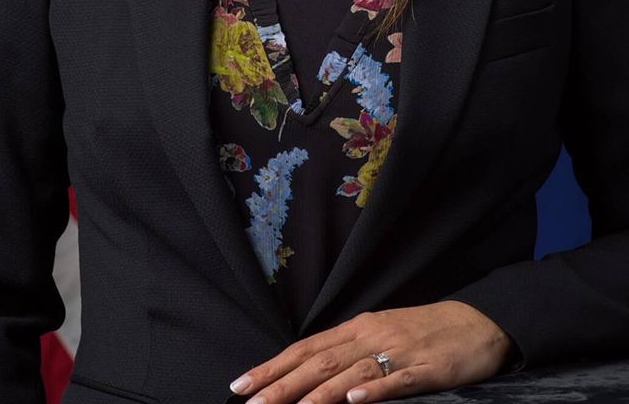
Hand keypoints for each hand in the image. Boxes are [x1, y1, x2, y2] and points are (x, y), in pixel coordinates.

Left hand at [230, 301, 514, 403]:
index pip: (304, 349)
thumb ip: (345, 351)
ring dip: (317, 393)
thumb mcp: (378, 334)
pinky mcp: (428, 369)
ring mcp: (398, 352)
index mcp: (355, 329)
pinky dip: (374, 390)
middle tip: (253, 402)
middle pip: (319, 362)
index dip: (272, 367)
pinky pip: (397, 380)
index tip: (242, 385)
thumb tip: (305, 373)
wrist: (477, 322)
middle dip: (282, 384)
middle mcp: (370, 337)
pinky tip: (353, 400)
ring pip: (350, 372)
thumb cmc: (422, 332)